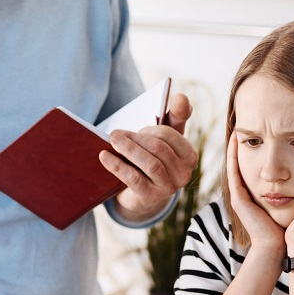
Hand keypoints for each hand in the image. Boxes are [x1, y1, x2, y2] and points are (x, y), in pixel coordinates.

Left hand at [101, 93, 198, 221]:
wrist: (140, 192)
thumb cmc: (153, 158)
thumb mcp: (164, 138)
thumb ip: (175, 116)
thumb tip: (180, 97)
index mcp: (190, 156)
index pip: (171, 135)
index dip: (151, 129)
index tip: (138, 129)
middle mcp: (183, 174)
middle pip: (159, 149)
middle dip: (136, 138)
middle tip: (116, 133)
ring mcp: (168, 188)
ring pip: (149, 164)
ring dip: (128, 149)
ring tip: (112, 139)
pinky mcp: (150, 197)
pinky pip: (133, 178)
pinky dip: (116, 165)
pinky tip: (103, 156)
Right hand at [225, 134, 285, 253]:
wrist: (277, 245)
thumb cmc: (287, 225)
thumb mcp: (290, 200)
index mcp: (256, 192)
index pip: (254, 165)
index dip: (255, 149)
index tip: (261, 132)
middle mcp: (245, 192)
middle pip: (242, 164)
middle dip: (243, 146)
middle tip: (244, 126)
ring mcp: (239, 196)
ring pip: (235, 166)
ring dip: (234, 149)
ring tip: (237, 130)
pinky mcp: (238, 199)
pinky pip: (233, 174)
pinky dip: (233, 159)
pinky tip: (235, 144)